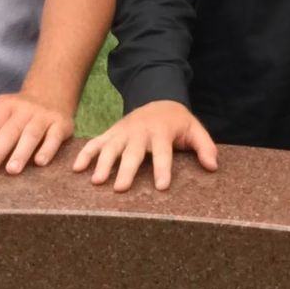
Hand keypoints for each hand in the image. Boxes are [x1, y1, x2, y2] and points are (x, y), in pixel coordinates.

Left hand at [0, 93, 74, 175]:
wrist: (52, 94)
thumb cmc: (18, 109)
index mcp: (5, 107)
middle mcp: (24, 111)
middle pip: (8, 132)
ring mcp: (43, 117)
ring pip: (31, 135)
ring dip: (21, 153)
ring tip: (11, 171)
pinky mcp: (61, 125)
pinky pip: (54, 137)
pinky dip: (48, 149)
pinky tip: (40, 163)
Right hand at [72, 100, 219, 192]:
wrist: (157, 99)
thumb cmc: (177, 122)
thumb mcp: (194, 130)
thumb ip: (205, 147)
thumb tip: (212, 166)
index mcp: (162, 132)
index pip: (163, 153)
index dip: (163, 169)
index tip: (162, 186)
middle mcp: (140, 132)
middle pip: (133, 153)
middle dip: (127, 170)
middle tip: (121, 189)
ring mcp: (123, 132)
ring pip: (111, 148)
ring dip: (102, 164)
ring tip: (97, 181)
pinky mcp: (111, 133)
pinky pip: (95, 143)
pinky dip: (85, 154)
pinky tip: (77, 169)